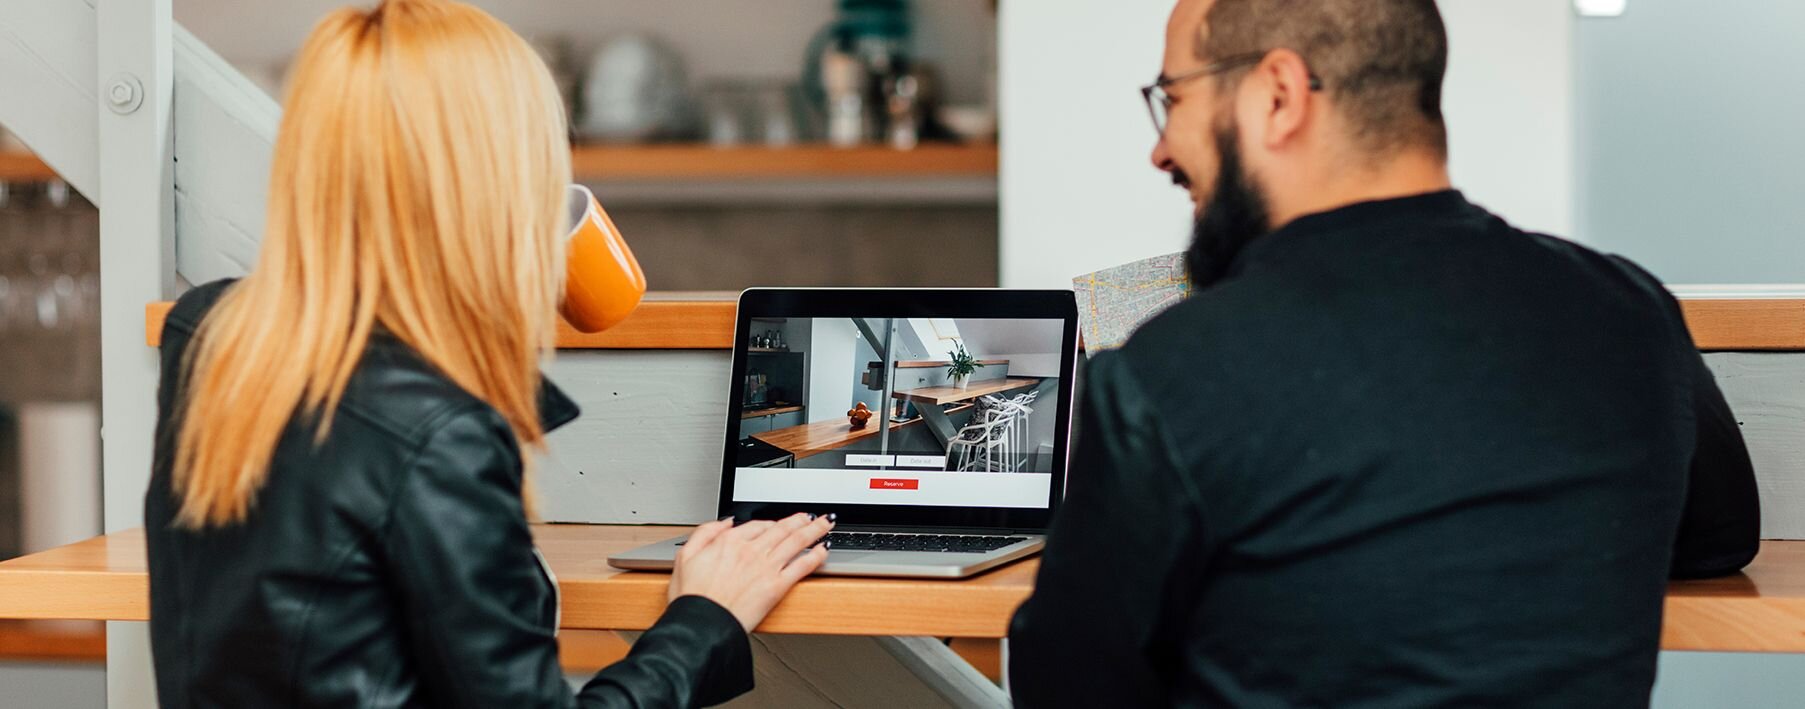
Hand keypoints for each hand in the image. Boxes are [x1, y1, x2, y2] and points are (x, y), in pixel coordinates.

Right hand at [668, 512, 834, 631]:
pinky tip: (824, 550)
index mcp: (730, 542)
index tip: (779, 523)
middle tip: (812, 516)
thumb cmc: (692, 597)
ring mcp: (766, 567)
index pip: (757, 525)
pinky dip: (816, 556)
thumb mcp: (685, 556)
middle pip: (782, 529)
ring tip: (825, 524)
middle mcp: (751, 550)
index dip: (771, 523)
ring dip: (814, 530)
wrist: (701, 624)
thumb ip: (705, 533)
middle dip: (801, 520)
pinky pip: (801, 566)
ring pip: (796, 541)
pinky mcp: (777, 586)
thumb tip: (724, 522)